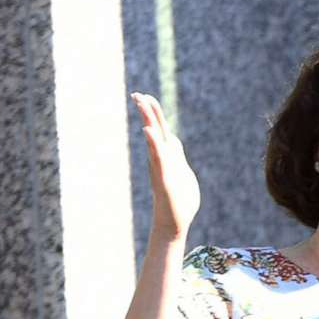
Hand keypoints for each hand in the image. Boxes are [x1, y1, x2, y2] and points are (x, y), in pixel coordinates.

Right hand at [131, 92, 199, 243]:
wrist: (174, 224)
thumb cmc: (179, 201)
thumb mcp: (182, 172)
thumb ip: (178, 156)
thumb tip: (174, 143)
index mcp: (169, 157)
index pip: (162, 130)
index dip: (154, 114)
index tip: (145, 98)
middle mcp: (162, 159)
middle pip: (155, 130)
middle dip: (147, 112)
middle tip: (137, 94)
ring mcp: (161, 167)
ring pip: (154, 140)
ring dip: (148, 121)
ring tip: (140, 104)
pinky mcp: (163, 178)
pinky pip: (159, 157)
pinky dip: (154, 143)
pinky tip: (148, 131)